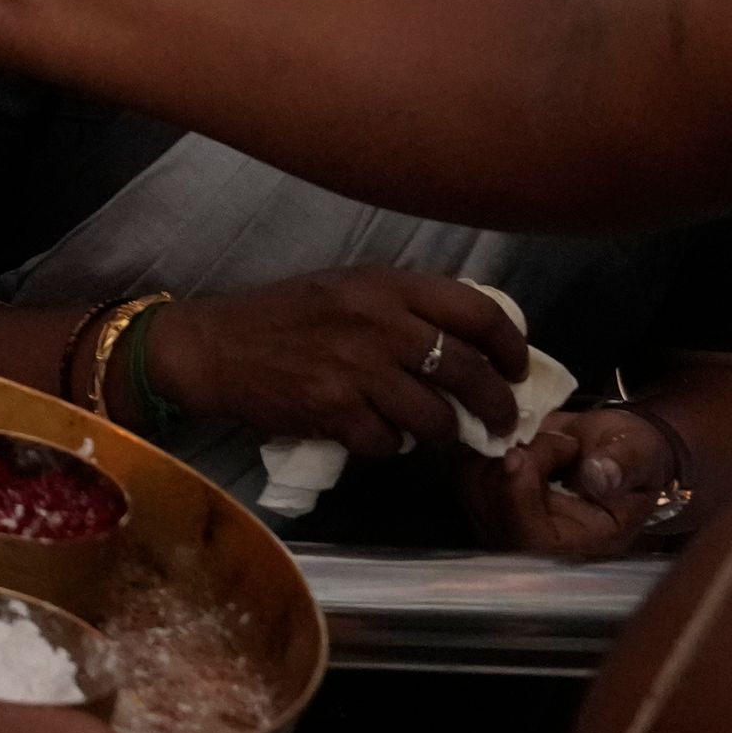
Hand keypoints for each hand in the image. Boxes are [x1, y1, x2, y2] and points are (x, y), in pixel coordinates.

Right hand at [150, 268, 531, 453]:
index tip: (516, 369)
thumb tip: (466, 342)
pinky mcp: (334, 412)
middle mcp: (378, 323)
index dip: (510, 346)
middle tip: (501, 423)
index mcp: (386, 285)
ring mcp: (357, 369)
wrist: (215, 347)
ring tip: (438, 437)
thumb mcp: (346, 288)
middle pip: (467, 371)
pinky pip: (389, 444)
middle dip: (496, 406)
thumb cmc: (283, 315)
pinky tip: (376, 436)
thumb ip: (402, 306)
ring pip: (435, 418)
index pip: (477, 312)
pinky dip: (389, 447)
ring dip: (444, 435)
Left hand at [461, 407, 675, 557]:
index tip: (520, 453)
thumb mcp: (641, 454)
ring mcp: (503, 524)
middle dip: (506, 463)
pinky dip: (481, 444)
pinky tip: (516, 434)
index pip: (529, 538)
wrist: (612, 446)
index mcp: (580, 547)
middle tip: (548, 437)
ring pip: (471, 487)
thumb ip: (623, 465)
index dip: (515, 495)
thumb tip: (597, 475)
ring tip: (541, 437)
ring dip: (495, 450)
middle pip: (489, 513)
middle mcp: (535, 546)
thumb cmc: (630, 454)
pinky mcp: (484, 497)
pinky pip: (463, 469)